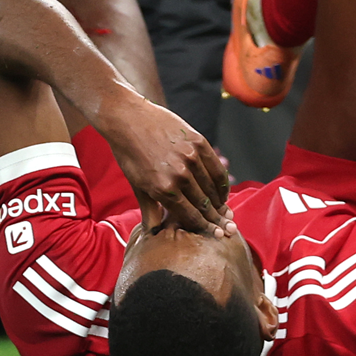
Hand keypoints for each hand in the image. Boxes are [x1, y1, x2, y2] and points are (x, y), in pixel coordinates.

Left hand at [100, 93, 233, 235]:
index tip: (216, 236)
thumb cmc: (129, 153)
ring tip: (226, 213)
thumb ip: (149, 210)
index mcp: (162, 189)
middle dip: (216, 219)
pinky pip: (216, 167)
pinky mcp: (198, 142)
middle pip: (203, 204)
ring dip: (220, 203)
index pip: (189, 215)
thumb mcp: (136, 185)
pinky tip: (223, 192)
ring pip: (211, 187)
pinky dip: (222, 182)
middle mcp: (178, 175)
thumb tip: (154, 233)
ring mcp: (190, 157)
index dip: (204, 228)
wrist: (128, 119)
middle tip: (227, 229)